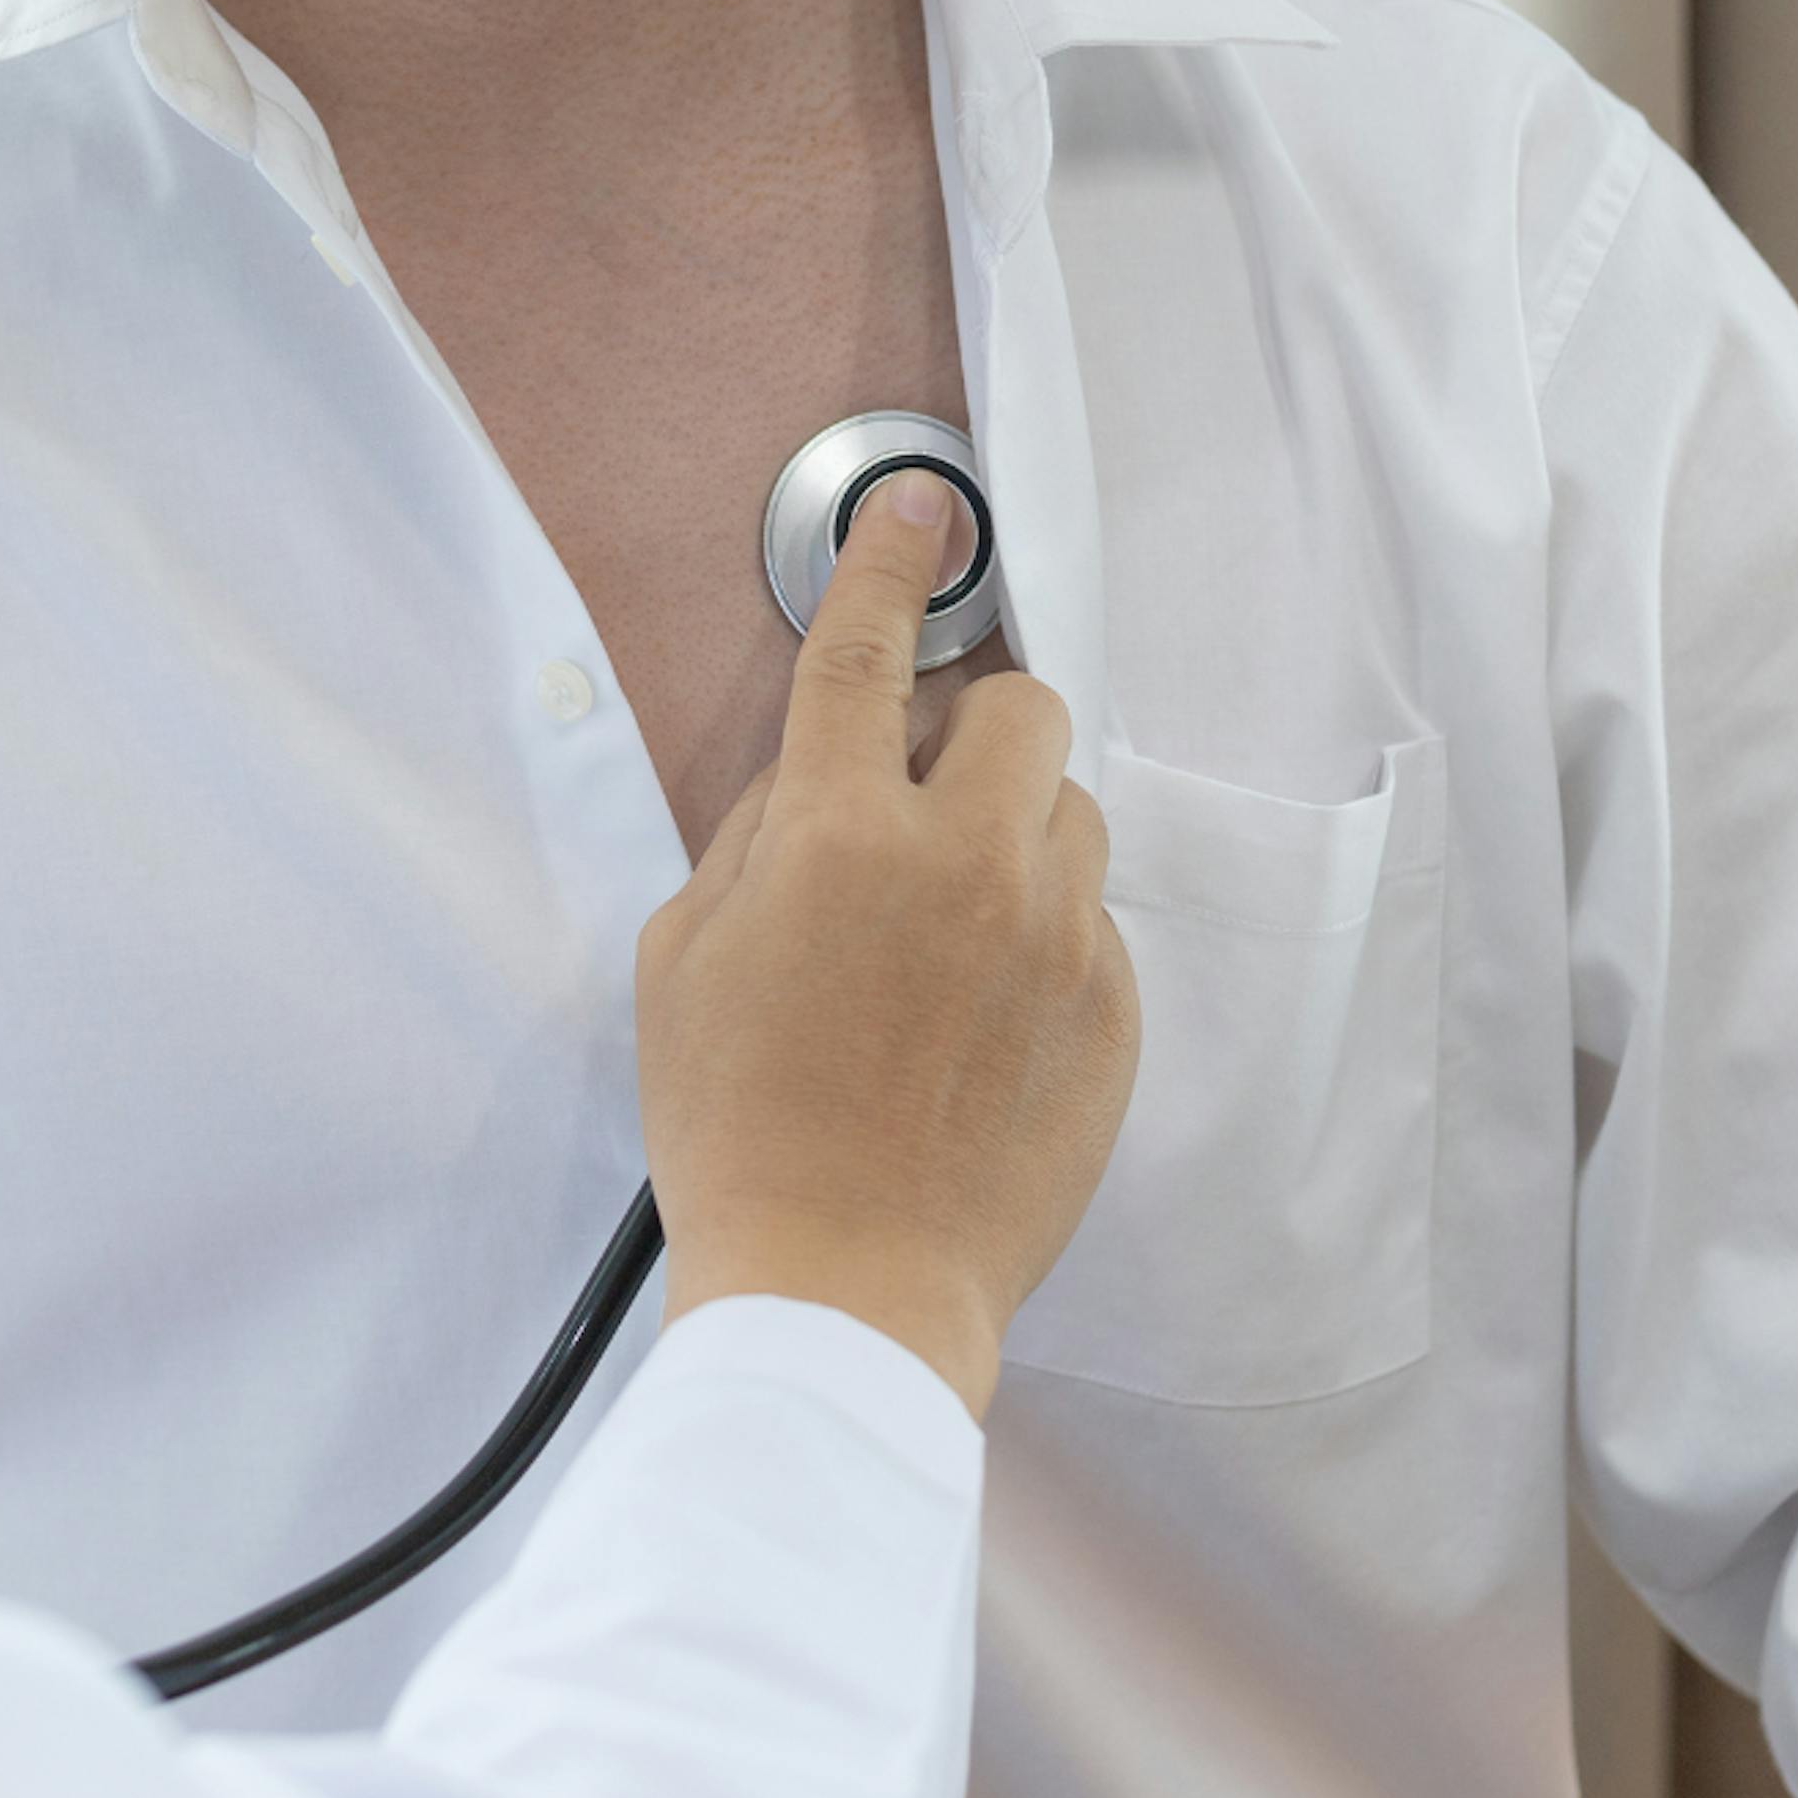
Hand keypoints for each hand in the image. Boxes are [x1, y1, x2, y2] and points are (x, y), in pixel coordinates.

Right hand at [633, 473, 1140, 1418]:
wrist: (844, 1290)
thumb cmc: (736, 1128)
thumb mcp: (681, 961)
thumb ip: (754, 837)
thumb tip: (817, 776)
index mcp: (840, 838)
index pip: (869, 652)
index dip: (890, 562)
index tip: (918, 508)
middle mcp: (968, 867)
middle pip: (1023, 710)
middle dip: (975, 731)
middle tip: (917, 802)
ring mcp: (1059, 942)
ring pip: (1070, 815)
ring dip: (1014, 837)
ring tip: (944, 939)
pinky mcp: (1115, 1016)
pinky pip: (1092, 924)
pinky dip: (1038, 940)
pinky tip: (974, 1025)